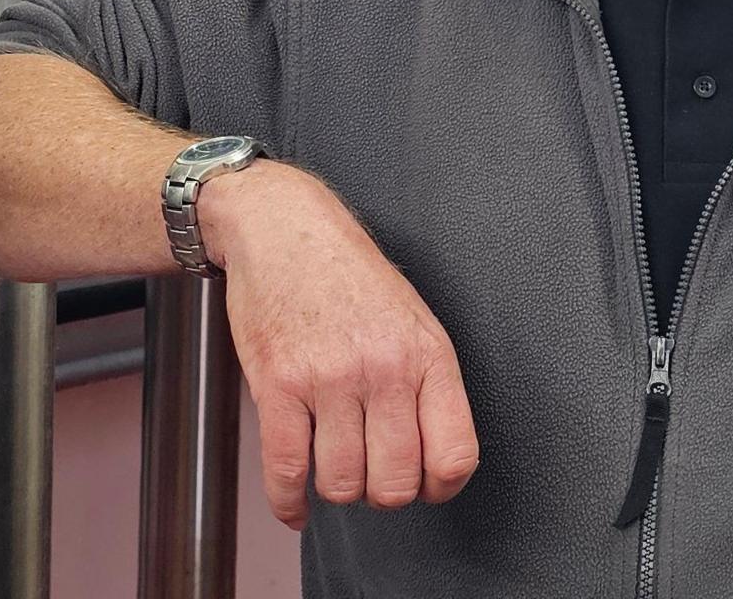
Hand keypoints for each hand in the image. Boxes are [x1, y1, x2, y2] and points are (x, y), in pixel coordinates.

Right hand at [203, 163, 481, 528]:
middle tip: (371, 477)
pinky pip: (287, 471)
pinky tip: (294, 503)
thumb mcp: (414, 320)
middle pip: (396, 484)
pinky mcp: (278, 385)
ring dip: (336, 491)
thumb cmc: (350, 277)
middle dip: (383, 494)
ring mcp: (329, 379)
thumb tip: (436, 462)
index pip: (454, 456)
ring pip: (342, 484)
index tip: (425, 487)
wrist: (284, 229)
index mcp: (428, 356)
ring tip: (333, 469)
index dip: (440, 488)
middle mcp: (384, 369)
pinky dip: (289, 502)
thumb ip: (429, 386)